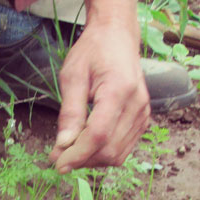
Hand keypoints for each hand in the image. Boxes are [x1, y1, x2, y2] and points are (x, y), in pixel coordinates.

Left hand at [49, 20, 150, 172]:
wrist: (117, 36)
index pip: (98, 135)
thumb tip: (63, 145)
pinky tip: (87, 145)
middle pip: (109, 149)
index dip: (77, 154)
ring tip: (71, 149)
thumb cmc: (93, 52)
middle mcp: (137, 105)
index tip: (56, 163)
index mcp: (119, 90)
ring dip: (92, 159)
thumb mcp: (72, 76)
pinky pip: (124, 148)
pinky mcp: (143, 119)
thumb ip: (70, 112)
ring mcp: (143, 113)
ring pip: (118, 154)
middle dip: (81, 159)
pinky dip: (104, 153)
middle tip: (57, 156)